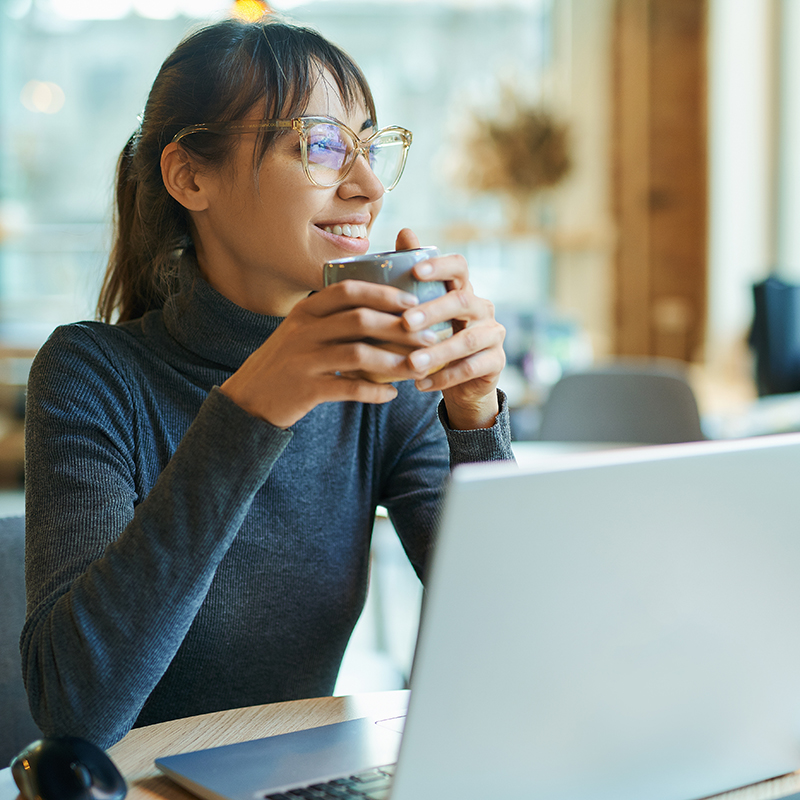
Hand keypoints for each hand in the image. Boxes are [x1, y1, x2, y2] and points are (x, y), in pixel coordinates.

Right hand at [219, 280, 435, 428]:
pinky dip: (374, 391)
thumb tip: (381, 311)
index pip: (348, 290)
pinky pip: (349, 387)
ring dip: (394, 361)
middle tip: (428, 338)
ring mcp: (303, 359)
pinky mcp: (305, 389)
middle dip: (400, 328)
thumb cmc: (286, 363)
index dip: (384, 294)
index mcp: (305, 311)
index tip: (412, 303)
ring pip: (359, 354)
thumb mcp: (301, 332)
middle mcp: (303, 331)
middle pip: (361, 320)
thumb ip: (332, 318)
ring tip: (418, 368)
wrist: (249, 399)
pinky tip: (391, 395)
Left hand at [395, 228, 505, 429]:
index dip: (440, 266)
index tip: (415, 272)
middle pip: (463, 302)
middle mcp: (483, 307)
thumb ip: (413, 276)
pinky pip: (471, 368)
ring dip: (437, 352)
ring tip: (411, 363)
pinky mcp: (496, 361)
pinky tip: (420, 383)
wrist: (462, 381)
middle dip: (433, 312)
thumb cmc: (437, 337)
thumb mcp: (423, 309)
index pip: (459, 267)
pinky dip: (444, 377)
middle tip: (405, 323)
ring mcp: (493, 334)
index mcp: (463, 289)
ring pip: (467, 340)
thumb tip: (404, 230)